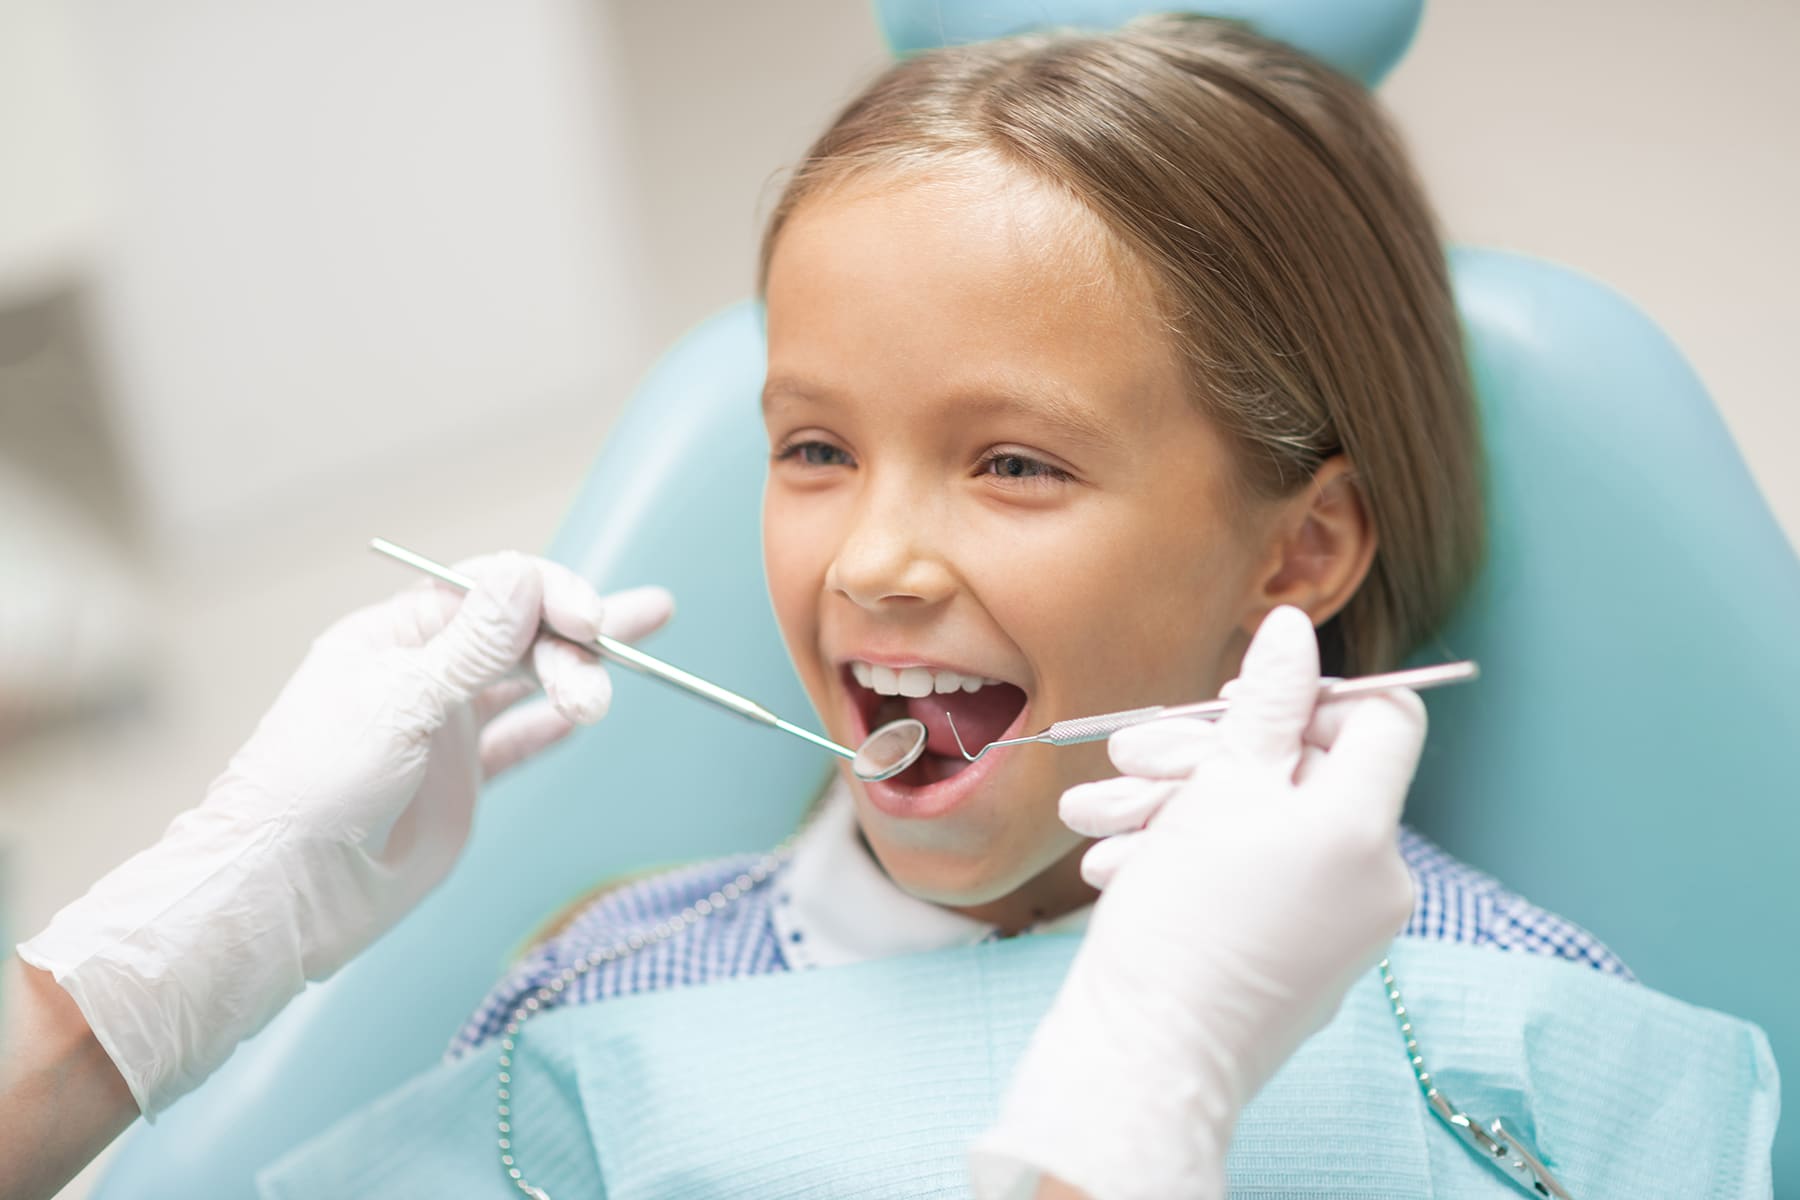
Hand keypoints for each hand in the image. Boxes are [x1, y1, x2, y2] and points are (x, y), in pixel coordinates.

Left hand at [17, 553, 670, 1115]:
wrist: (289, 889)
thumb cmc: (317, 785)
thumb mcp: (399, 702)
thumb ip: (471, 646)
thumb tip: (525, 576)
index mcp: (398, 633)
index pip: (491, 590)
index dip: (547, 596)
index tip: (590, 623)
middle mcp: (426, 671)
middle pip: (521, 634)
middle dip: (574, 644)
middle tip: (610, 671)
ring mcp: (445, 726)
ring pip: (529, 683)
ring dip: (575, 681)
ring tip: (602, 701)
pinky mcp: (461, 779)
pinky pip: (520, 741)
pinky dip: (553, 727)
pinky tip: (584, 716)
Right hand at [969, 606, 1423, 1199]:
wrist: (1149, 1056)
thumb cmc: (1182, 924)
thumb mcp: (1218, 787)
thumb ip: (1265, 704)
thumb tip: (1294, 631)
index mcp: (1365, 826)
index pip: (1383, 717)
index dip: (1312, 694)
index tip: (1242, 705)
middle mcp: (1372, 878)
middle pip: (1301, 771)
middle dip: (1205, 755)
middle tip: (1134, 756)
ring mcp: (1340, 926)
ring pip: (1259, 826)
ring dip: (1173, 807)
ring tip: (1099, 819)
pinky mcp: (1300, 960)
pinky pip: (1254, 881)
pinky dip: (1189, 862)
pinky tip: (1120, 867)